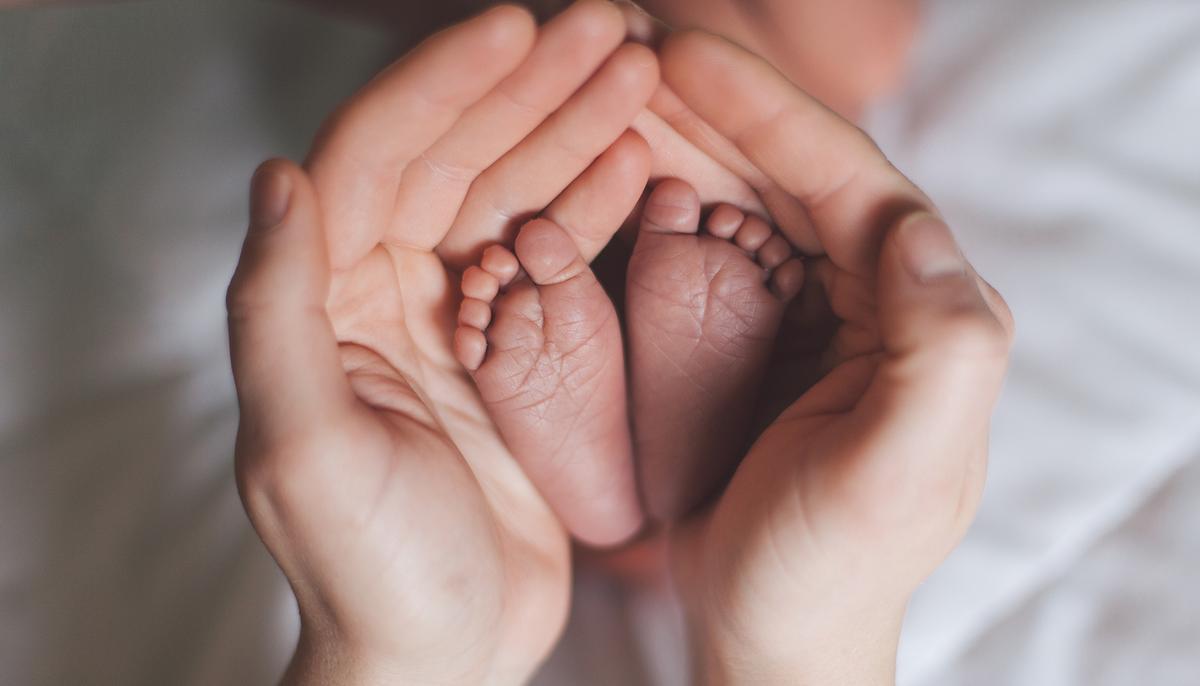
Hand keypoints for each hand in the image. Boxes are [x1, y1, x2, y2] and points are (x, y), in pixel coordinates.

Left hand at [227, 3, 657, 682]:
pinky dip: (594, 199)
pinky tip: (641, 158)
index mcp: (325, 299)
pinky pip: (554, 253)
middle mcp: (383, 292)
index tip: (519, 28)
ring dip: (571, 127)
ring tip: (640, 72)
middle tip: (609, 30)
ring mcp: (455, 317)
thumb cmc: (369, 567)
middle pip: (456, 156)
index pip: (379, 156)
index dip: (446, 84)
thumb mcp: (306, 446)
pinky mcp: (512, 350)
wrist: (442, 653)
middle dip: (529, 87)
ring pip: (512, 192)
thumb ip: (276, 310)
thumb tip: (279, 175)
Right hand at [653, 32, 1013, 682]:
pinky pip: (708, 249)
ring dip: (680, 140)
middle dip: (710, 108)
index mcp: (921, 316)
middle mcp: (873, 300)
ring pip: (745, 199)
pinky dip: (662, 201)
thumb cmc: (827, 569)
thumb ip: (939, 352)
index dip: (768, 110)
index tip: (682, 54)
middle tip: (624, 50)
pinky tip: (614, 171)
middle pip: (790, 173)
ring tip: (607, 91)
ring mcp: (807, 316)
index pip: (851, 181)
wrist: (773, 636)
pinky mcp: (753, 339)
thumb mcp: (896, 475)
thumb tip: (915, 228)